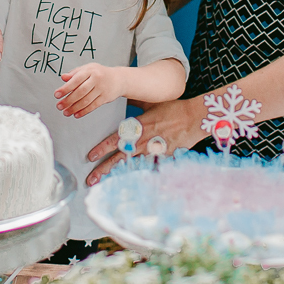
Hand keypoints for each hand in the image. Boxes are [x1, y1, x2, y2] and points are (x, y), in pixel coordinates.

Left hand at [55, 64, 123, 117]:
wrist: (119, 79)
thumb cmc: (100, 73)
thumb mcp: (88, 68)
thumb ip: (75, 73)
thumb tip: (63, 77)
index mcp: (90, 70)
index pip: (76, 80)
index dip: (65, 88)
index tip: (57, 94)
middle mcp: (96, 79)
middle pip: (80, 92)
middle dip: (68, 100)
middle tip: (59, 106)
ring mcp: (102, 89)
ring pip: (86, 101)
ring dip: (74, 108)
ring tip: (66, 112)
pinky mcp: (105, 98)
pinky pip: (93, 106)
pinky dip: (84, 111)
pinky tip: (76, 114)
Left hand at [83, 96, 207, 185]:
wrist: (193, 117)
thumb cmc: (173, 108)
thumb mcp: (151, 104)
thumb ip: (138, 105)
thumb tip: (130, 98)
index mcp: (137, 127)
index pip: (114, 139)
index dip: (102, 149)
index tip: (90, 157)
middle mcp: (142, 141)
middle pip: (119, 157)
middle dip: (103, 169)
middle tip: (91, 179)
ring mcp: (152, 151)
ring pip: (131, 166)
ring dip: (117, 175)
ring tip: (104, 183)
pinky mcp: (164, 158)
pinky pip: (150, 168)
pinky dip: (141, 177)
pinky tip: (131, 185)